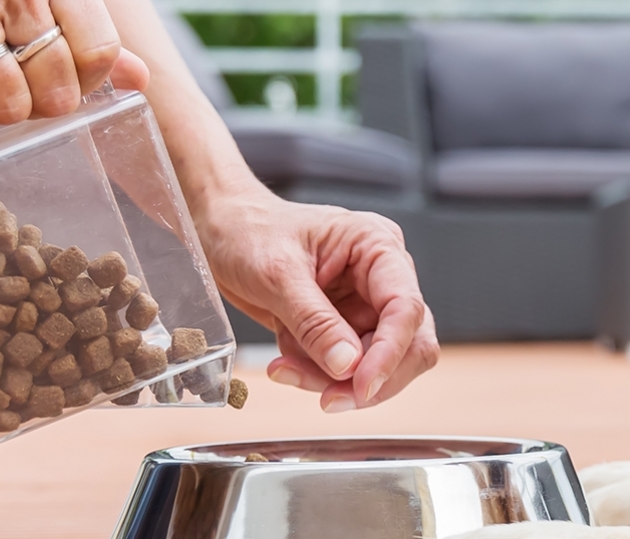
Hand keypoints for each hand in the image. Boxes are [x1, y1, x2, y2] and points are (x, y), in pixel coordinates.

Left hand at [198, 191, 437, 411]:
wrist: (220, 232)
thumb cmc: (248, 232)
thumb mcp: (277, 274)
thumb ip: (314, 321)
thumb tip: (347, 365)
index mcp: (377, 246)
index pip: (405, 307)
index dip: (390, 352)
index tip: (363, 386)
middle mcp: (381, 277)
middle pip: (408, 342)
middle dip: (370, 376)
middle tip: (330, 399)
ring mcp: (365, 304)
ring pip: (376, 363)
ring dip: (333, 379)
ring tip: (286, 369)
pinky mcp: (344, 327)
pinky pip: (345, 367)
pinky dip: (316, 375)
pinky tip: (285, 362)